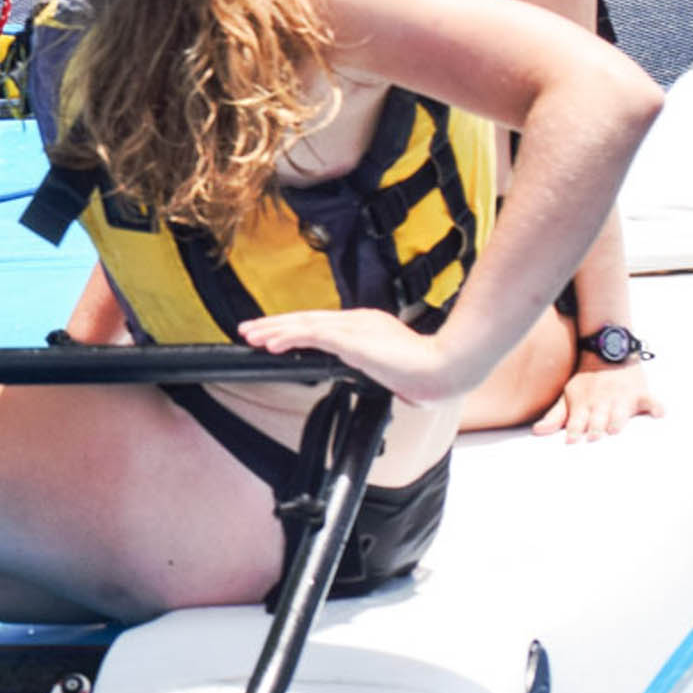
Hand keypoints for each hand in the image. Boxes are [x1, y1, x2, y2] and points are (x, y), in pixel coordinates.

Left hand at [238, 307, 465, 404]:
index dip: (293, 327)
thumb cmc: (425, 372)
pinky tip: (273, 344)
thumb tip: (368, 373)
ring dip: (275, 331)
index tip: (272, 332)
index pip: (321, 324)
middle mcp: (357, 321)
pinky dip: (290, 338)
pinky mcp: (353, 338)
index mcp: (365, 325)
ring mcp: (355, 327)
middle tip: (249, 329)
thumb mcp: (391, 365)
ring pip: (305, 325)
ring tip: (252, 336)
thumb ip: (374, 364)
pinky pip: (314, 336)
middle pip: (307, 319)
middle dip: (275, 325)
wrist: (443, 369)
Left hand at [535, 361, 663, 443]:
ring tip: (615, 428)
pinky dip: (656, 406)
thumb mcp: (568, 395)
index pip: (577, 422)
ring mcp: (621, 397)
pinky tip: (659, 413)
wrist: (606, 350)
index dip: (575, 431)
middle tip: (593, 436)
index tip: (571, 442)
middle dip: (596, 428)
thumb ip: (556, 417)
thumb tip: (537, 432)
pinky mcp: (640, 392)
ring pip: (621, 411)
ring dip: (618, 419)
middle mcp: (602, 402)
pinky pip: (651, 400)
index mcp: (583, 404)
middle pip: (598, 419)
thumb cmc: (585, 380)